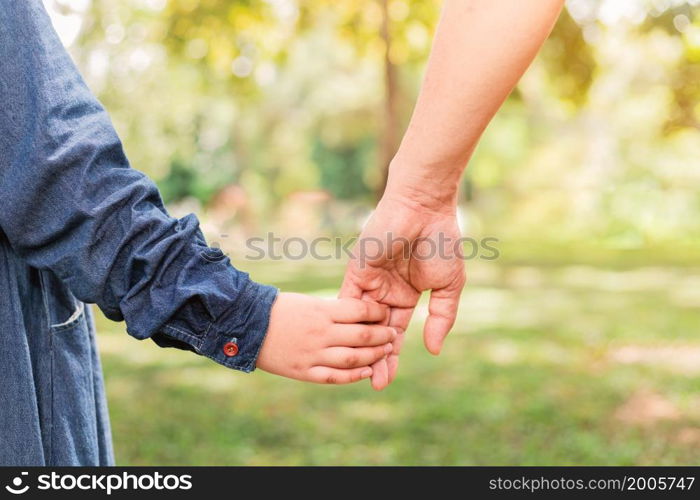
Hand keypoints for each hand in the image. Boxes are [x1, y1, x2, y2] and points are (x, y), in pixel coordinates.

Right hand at [256, 292, 396, 383]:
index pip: (359, 310)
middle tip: (393, 334)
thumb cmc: (278, 309)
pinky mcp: (304, 372)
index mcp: (321, 310)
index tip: (385, 312)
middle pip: (362, 336)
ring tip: (385, 351)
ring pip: (353, 359)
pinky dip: (354, 376)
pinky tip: (367, 372)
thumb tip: (360, 315)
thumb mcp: (307, 302)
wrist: (246, 325)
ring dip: (374, 356)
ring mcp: (312, 354)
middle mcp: (320, 333)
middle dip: (382, 335)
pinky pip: (334, 377)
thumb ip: (332, 310)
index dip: (377, 312)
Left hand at [340, 192, 465, 389]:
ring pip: (360, 323)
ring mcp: (369, 282)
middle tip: (375, 385)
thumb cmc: (440, 242)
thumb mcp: (448, 286)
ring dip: (360, 346)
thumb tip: (434, 350)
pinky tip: (344, 344)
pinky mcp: (356, 271)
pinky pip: (347, 302)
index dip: (392, 357)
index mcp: (406, 295)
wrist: (424, 209)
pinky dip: (345, 322)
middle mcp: (385, 292)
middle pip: (375, 333)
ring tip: (361, 372)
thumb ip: (441, 317)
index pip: (395, 333)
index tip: (386, 381)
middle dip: (376, 359)